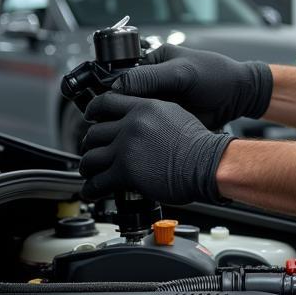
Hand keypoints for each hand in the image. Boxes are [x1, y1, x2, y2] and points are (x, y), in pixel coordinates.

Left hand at [79, 92, 231, 203]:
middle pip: (94, 132)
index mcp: (143, 107)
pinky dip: (91, 189)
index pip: (105, 103)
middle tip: (93, 152)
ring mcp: (126, 148)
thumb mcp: (175, 115)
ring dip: (88, 168)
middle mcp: (131, 124)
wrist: (207, 164)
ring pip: (91, 157)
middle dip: (91, 145)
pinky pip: (98, 182)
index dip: (93, 112)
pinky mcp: (125, 172)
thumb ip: (152, 115)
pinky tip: (93, 192)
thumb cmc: (199, 145)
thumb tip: (140, 123)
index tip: (90, 118)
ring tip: (90, 174)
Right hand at [113, 44, 271, 129]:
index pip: (123, 77)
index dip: (115, 93)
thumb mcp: (182, 72)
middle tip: (112, 124)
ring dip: (132, 123)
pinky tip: (141, 137)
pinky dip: (146, 131)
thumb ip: (151, 77)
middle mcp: (153, 81)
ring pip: (136, 113)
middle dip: (121, 110)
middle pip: (127, 97)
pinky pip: (150, 125)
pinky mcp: (167, 117)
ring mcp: (159, 100)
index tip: (105, 107)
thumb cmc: (215, 75)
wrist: (239, 95)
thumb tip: (117, 86)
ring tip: (126, 132)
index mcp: (152, 62)